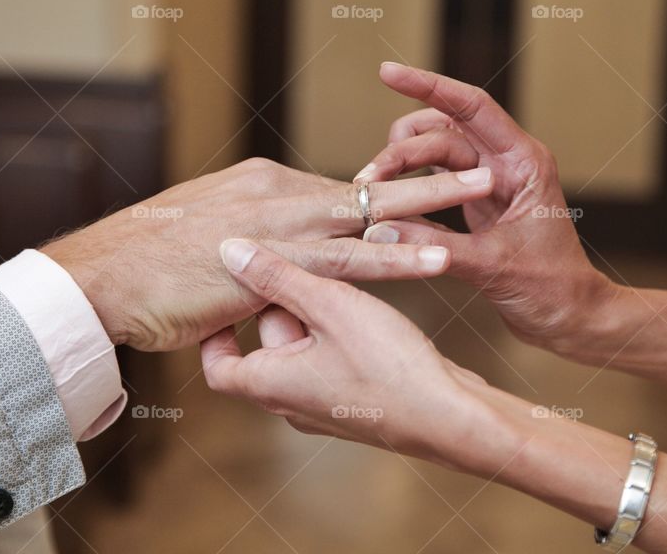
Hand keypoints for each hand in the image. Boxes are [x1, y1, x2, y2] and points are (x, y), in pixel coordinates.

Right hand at [42, 157, 494, 350]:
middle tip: (480, 163)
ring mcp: (281, 226)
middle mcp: (279, 193)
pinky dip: (399, 257)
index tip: (422, 193)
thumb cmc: (146, 262)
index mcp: (263, 184)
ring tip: (485, 188)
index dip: (383, 196)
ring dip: (433, 203)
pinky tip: (441, 256)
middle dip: (427, 175)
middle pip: (368, 184)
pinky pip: (352, 262)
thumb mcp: (203, 235)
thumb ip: (248, 240)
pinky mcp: (277, 265)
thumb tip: (267, 257)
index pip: (336, 189)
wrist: (103, 277)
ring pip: (373, 213)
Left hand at [200, 239, 489, 461]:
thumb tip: (229, 250)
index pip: (217, 365)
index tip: (225, 296)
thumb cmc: (388, 365)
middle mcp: (291, 403)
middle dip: (279, 305)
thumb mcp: (329, 306)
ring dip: (312, 314)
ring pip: (302, 351)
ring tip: (336, 278)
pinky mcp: (356, 402)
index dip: (215, 330)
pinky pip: (331, 361)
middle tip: (300, 266)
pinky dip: (335, 331)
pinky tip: (362, 303)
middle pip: (265, 347)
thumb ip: (279, 276)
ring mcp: (325, 406)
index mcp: (270, 385)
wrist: (450, 416)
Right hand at [356, 63, 615, 347]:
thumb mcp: (495, 267)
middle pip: (441, 134)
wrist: (569, 319)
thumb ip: (438, 247)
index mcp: (522, 163)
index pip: (472, 107)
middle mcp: (504, 165)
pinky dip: (408, 192)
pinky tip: (386, 205)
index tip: (387, 72)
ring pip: (432, 157)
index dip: (428, 85)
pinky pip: (432, 186)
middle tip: (367, 182)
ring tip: (372, 193)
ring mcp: (487, 185)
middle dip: (400, 150)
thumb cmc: (552, 289)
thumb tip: (381, 229)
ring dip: (401, 169)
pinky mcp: (474, 208)